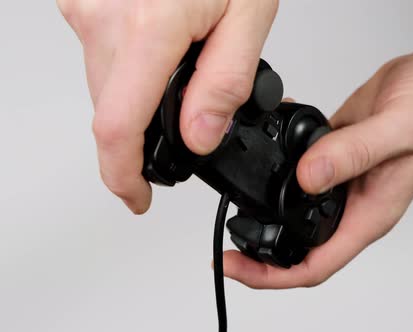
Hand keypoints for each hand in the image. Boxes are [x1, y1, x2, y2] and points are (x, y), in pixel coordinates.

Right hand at [57, 0, 278, 213]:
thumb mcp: (248, 18)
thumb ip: (224, 84)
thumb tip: (199, 137)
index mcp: (149, 27)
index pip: (117, 126)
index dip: (122, 175)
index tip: (136, 197)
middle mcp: (104, 17)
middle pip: (111, 111)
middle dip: (145, 134)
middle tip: (188, 121)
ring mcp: (88, 7)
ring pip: (105, 85)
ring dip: (139, 99)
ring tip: (183, 71)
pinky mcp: (85, 2)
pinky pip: (100, 55)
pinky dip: (130, 70)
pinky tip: (161, 50)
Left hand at [221, 13, 412, 288]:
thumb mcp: (399, 130)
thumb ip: (352, 155)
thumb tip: (307, 179)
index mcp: (371, 212)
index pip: (318, 263)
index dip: (273, 275)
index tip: (237, 266)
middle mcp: (354, 202)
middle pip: (301, 244)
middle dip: (261, 251)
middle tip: (224, 245)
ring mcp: (343, 178)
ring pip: (297, 208)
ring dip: (266, 210)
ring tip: (235, 202)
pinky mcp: (335, 153)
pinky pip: (299, 166)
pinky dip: (277, 163)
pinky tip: (263, 146)